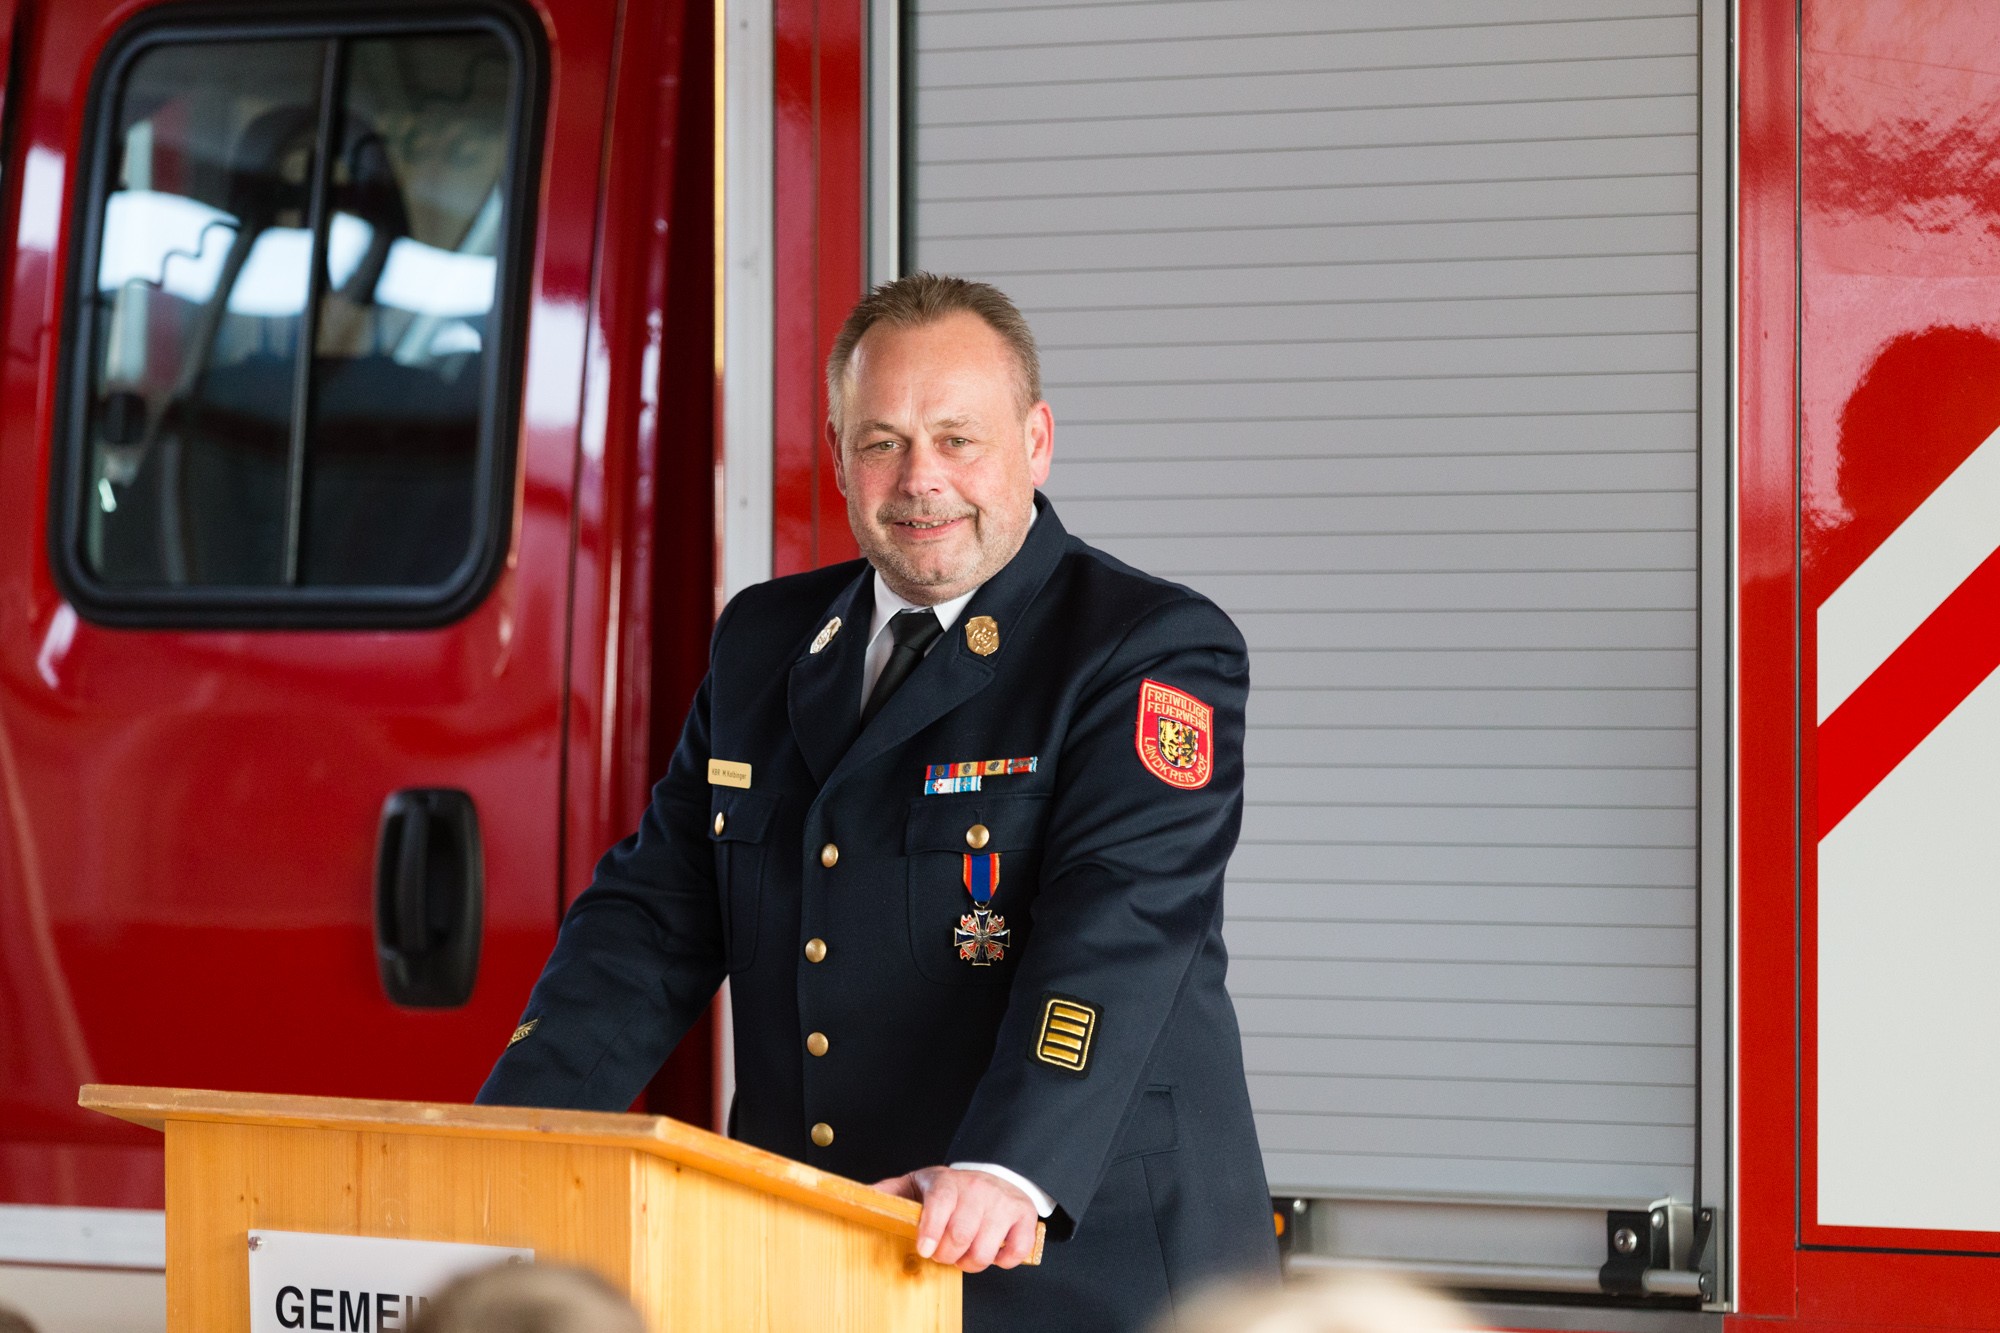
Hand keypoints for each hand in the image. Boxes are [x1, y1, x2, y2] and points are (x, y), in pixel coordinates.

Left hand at [871, 1165, 1039, 1271]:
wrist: (996, 1175)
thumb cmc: (951, 1189)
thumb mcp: (918, 1184)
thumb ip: (889, 1192)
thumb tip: (858, 1198)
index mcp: (948, 1181)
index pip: (941, 1202)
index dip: (932, 1228)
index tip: (925, 1249)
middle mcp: (978, 1189)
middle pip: (961, 1233)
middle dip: (948, 1255)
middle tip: (943, 1255)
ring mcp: (1003, 1202)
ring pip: (986, 1248)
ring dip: (971, 1262)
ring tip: (964, 1255)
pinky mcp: (1024, 1217)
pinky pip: (1016, 1250)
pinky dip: (1003, 1260)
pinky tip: (992, 1252)